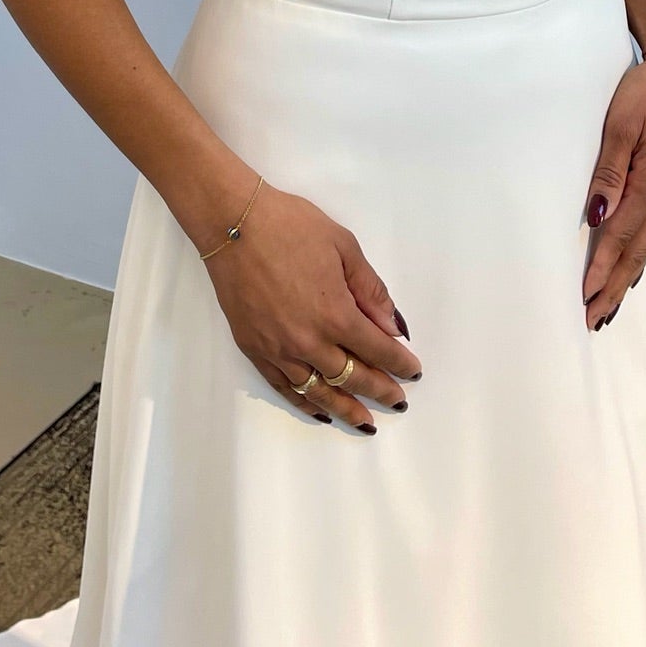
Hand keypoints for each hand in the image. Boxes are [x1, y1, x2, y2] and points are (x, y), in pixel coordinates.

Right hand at [203, 181, 421, 431]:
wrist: (233, 224)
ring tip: (365, 422)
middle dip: (379, 390)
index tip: (413, 371)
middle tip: (398, 401)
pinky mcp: (254, 349)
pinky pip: (285, 387)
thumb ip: (370, 290)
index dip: (399, 363)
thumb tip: (391, 326)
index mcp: (336, 314)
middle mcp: (309, 341)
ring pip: (319, 390)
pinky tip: (320, 410)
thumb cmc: (290, 226)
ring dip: (346, 408)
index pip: (377, 350)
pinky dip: (305, 402)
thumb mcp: (343, 246)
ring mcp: (278, 350)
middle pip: (352, 376)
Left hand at [581, 20, 645, 328]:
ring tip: (608, 305)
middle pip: (637, 251)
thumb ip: (609, 171)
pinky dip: (637, 253)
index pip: (622, 236)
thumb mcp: (620, 125)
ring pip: (645, 243)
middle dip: (614, 286)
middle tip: (593, 318)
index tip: (584, 298)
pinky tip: (629, 266)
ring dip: (626, 275)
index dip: (602, 269)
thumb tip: (597, 215)